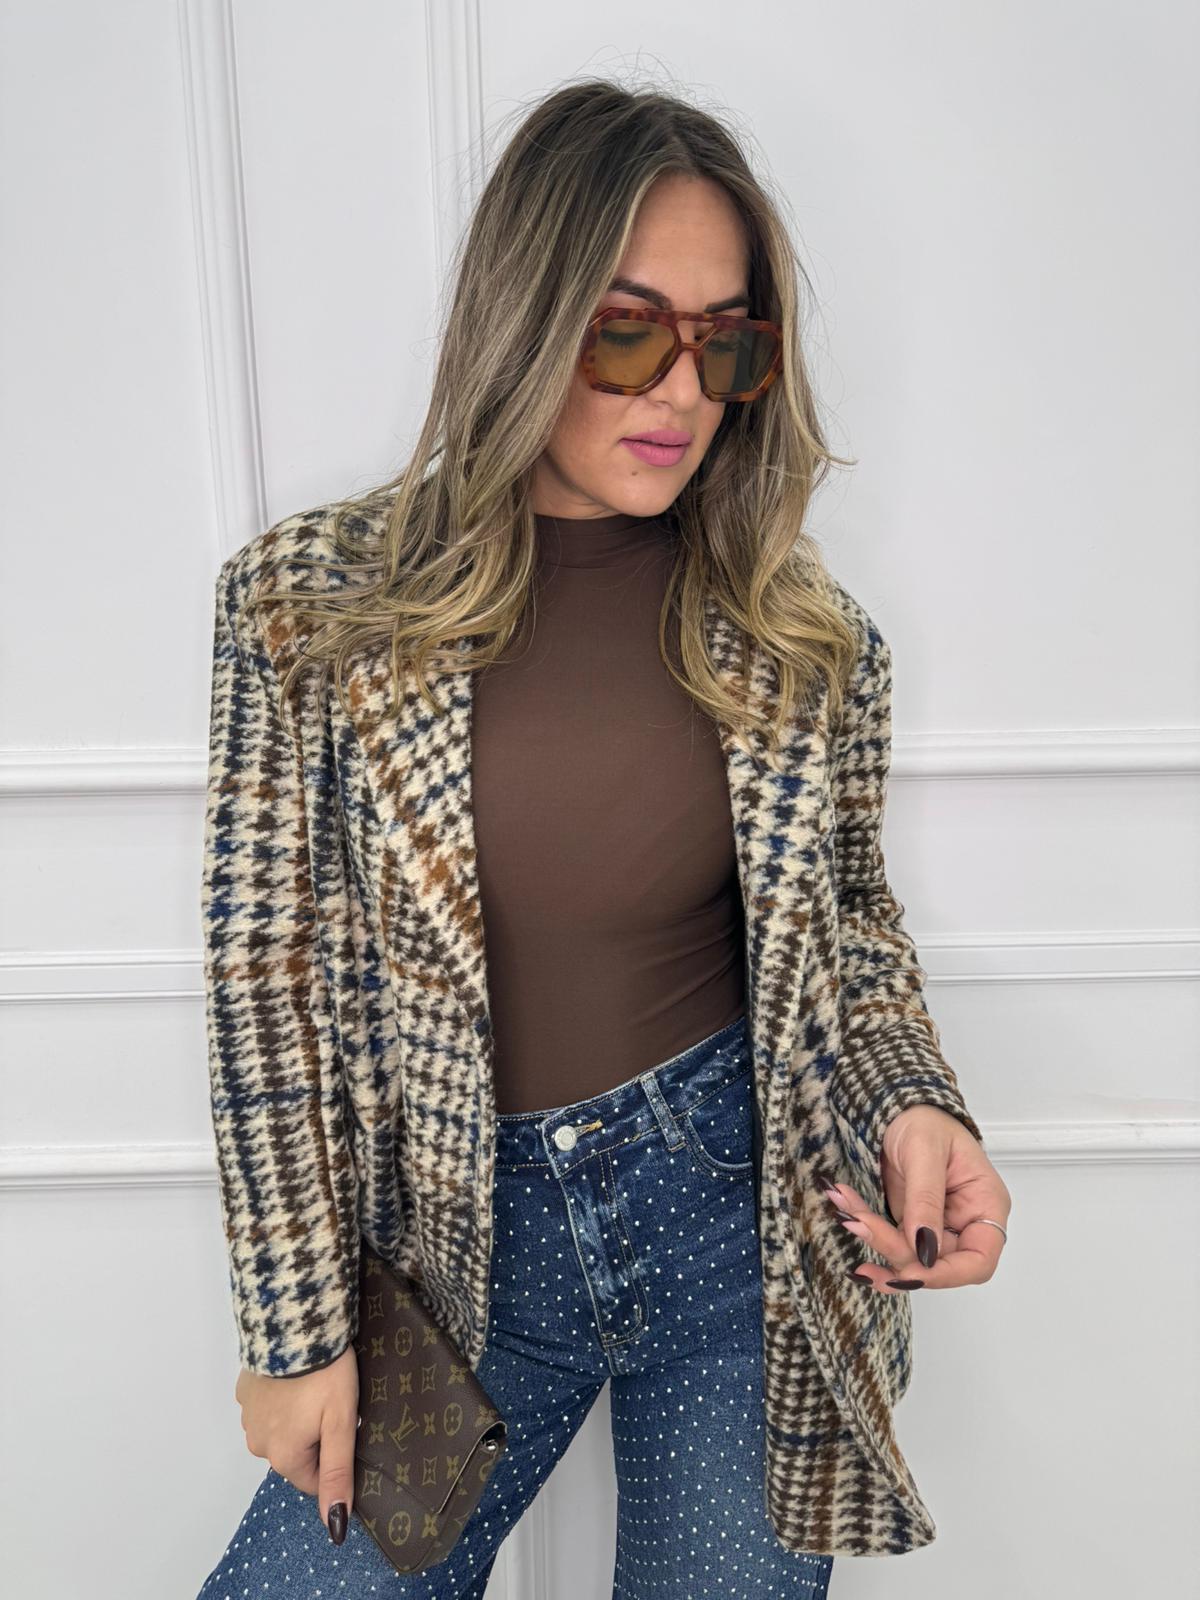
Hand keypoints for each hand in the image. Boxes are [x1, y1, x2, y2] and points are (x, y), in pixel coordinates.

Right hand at [235, 1343, 358, 1541]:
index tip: (343, 1426)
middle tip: (330, 1402)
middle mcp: (258, 1444)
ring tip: (314, 1386)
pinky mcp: (243, 1392)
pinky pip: (266, 1408)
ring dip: (296, 1417)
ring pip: (280, 1431)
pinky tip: (294, 1377)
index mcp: (283, 1457)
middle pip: (296, 1455)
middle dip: (315, 1436)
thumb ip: (338, 1474)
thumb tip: (335, 1527)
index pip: (314, 1480)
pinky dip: (280, 1398)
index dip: (333, 1456)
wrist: (294, 1325)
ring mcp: (247, 1417)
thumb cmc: (324, 1375)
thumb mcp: (340, 1424)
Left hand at [821, 1106, 1010, 1290]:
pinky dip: (868, 1230)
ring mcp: (938, 1226)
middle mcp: (966, 1223)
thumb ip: (925, 1199)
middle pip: (937, 1264)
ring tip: (848, 1215)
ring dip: (876, 1241)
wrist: (899, 1107)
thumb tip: (924, 1249)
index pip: (978, 1261)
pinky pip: (891, 1240)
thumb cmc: (924, 1119)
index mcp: (985, 1205)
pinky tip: (848, 1213)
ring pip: (908, 1257)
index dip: (946, 1274)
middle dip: (897, 1254)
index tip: (910, 1270)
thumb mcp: (924, 1151)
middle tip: (861, 1227)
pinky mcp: (912, 1224)